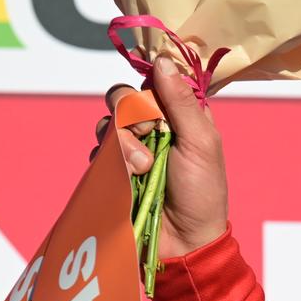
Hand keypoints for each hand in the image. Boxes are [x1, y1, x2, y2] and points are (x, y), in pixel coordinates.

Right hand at [90, 54, 229, 258]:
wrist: (183, 242)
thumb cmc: (202, 193)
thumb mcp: (201, 142)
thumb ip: (181, 102)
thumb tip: (162, 59)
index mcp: (182, 116)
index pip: (155, 80)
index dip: (148, 80)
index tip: (147, 83)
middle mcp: (155, 127)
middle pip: (124, 97)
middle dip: (131, 114)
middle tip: (149, 135)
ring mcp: (131, 148)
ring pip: (108, 123)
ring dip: (123, 143)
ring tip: (143, 168)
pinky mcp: (113, 169)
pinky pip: (98, 150)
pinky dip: (109, 161)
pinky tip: (127, 177)